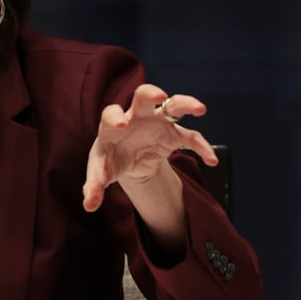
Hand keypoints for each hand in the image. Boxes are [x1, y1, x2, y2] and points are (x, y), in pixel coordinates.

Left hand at [82, 84, 218, 241]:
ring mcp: (157, 122)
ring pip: (173, 105)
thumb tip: (89, 206)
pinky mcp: (173, 134)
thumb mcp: (101, 173)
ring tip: (199, 109)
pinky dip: (201, 146)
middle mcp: (136, 116)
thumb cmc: (111, 160)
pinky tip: (211, 160)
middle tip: (158, 96)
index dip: (115, 117)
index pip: (111, 113)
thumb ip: (94, 186)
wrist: (128, 160)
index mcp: (113, 123)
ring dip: (186, 104)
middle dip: (151, 93)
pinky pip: (190, 136)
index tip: (121, 125)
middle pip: (143, 96)